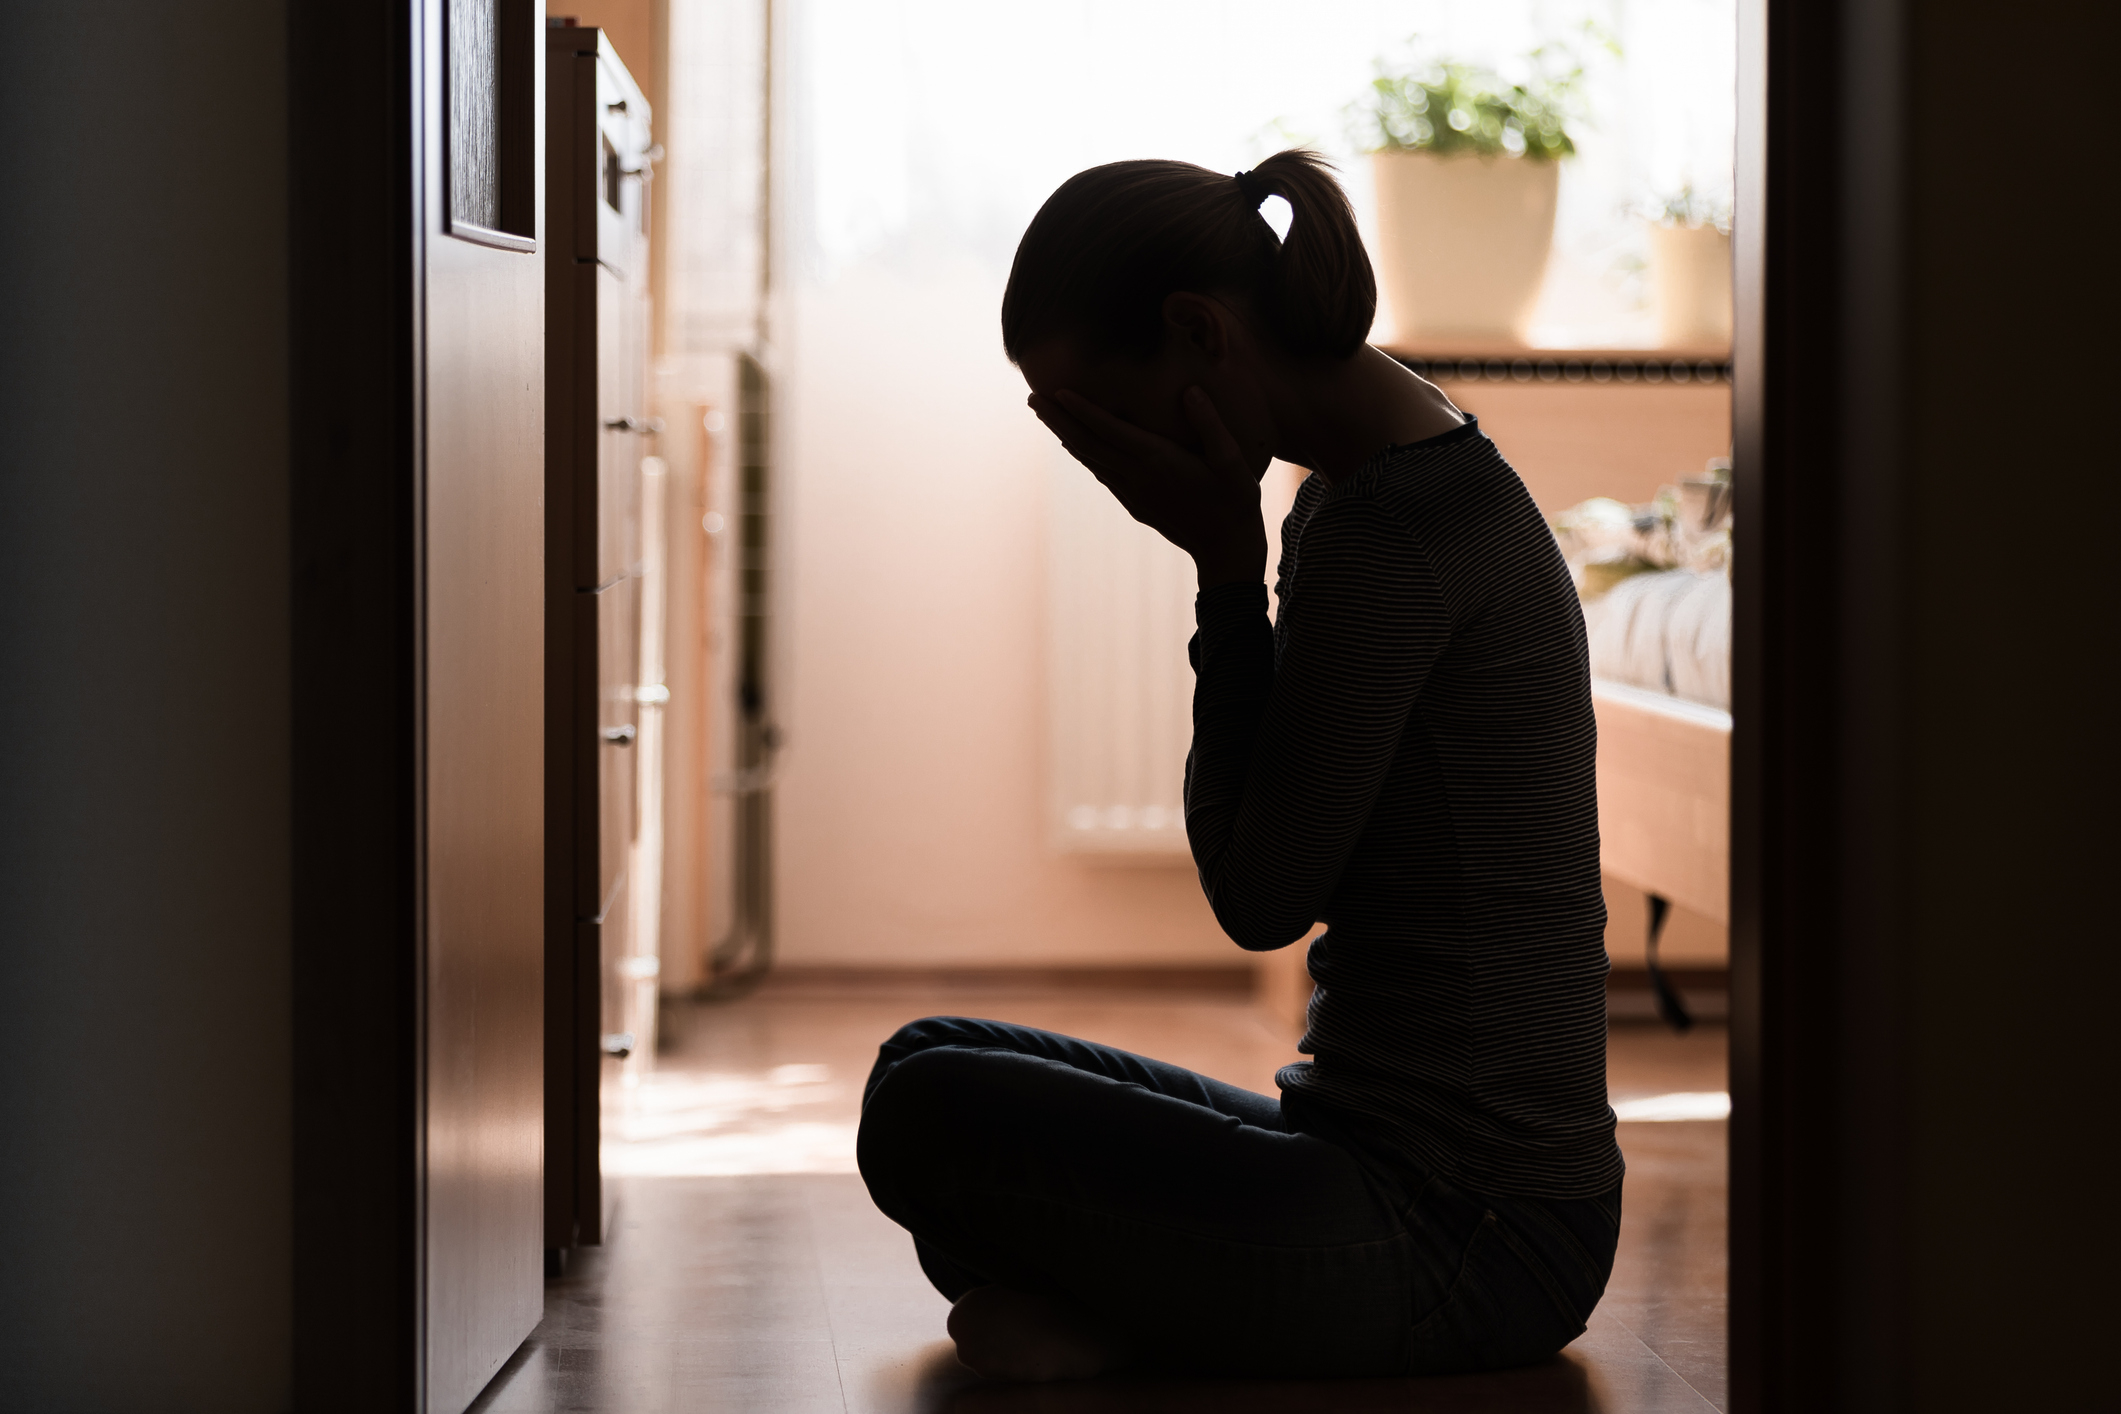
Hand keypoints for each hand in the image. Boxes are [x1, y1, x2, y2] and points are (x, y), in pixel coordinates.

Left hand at [1030, 386, 1267, 588]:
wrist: (1226, 550)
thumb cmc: (1235, 501)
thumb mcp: (1232, 461)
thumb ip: (1210, 425)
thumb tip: (1189, 392)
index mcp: (1159, 460)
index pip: (1110, 430)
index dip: (1082, 409)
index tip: (1056, 390)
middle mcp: (1138, 476)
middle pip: (1087, 444)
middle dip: (1058, 419)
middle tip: (1032, 398)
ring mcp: (1133, 492)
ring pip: (1090, 460)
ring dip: (1064, 435)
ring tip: (1045, 415)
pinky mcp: (1135, 504)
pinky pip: (1101, 474)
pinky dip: (1083, 456)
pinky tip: (1075, 446)